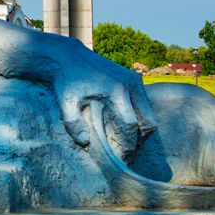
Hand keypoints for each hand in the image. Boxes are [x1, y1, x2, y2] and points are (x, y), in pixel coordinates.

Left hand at [53, 39, 155, 156]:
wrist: (68, 56)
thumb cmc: (66, 82)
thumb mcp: (65, 103)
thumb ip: (73, 125)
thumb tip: (87, 143)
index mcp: (116, 91)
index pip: (130, 126)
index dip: (127, 146)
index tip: (119, 159)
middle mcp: (130, 84)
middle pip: (148, 122)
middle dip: (140, 141)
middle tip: (126, 153)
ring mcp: (135, 79)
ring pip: (149, 114)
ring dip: (141, 130)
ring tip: (125, 142)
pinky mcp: (134, 77)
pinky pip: (144, 104)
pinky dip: (139, 117)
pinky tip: (123, 127)